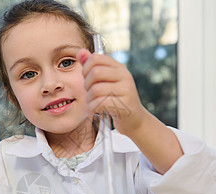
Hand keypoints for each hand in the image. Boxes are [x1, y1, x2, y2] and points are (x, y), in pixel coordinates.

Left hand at [77, 48, 182, 172]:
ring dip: (89, 100)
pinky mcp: (125, 105)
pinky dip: (93, 108)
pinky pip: (100, 103)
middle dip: (87, 85)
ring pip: (96, 90)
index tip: (88, 79)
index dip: (86, 68)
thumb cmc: (116, 100)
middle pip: (95, 73)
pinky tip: (96, 110)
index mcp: (119, 68)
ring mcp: (126, 90)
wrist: (134, 120)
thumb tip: (80, 51)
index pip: (96, 58)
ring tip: (93, 104)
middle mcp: (125, 76)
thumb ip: (92, 67)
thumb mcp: (105, 81)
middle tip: (90, 94)